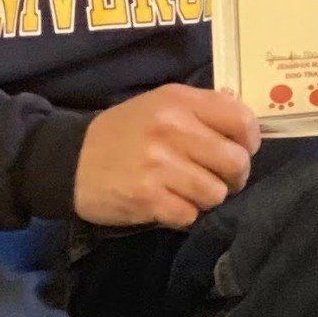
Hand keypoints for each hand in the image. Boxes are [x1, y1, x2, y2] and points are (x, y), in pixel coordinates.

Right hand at [73, 85, 260, 229]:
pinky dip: (183, 214)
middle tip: (216, 178)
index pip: (241, 120)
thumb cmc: (123, 132)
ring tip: (186, 191)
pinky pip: (190, 215)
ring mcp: (159, 165)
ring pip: (216, 193)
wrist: (70, 161)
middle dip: (233, 177)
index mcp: (179, 101)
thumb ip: (201, 109)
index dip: (248, 141)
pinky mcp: (147, 198)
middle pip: (236, 162)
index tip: (238, 149)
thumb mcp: (159, 104)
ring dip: (205, 198)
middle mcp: (171, 129)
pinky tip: (167, 203)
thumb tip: (244, 121)